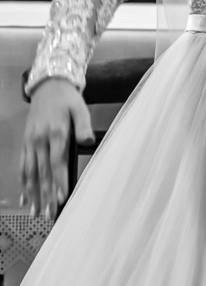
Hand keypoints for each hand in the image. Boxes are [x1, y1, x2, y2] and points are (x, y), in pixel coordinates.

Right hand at [21, 78, 92, 218]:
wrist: (48, 87)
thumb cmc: (68, 100)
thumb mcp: (80, 108)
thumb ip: (84, 126)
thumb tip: (88, 141)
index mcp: (56, 132)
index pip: (57, 162)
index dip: (59, 181)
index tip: (62, 198)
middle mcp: (40, 140)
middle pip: (43, 172)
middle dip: (46, 194)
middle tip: (49, 213)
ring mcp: (31, 143)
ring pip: (30, 173)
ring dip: (33, 194)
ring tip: (36, 212)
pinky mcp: (26, 143)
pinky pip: (23, 167)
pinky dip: (23, 184)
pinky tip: (25, 198)